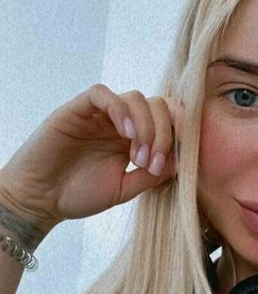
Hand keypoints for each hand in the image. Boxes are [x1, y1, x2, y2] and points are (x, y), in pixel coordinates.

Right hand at [0, 84, 181, 231]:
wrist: (40, 200)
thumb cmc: (78, 195)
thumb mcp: (125, 189)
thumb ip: (153, 175)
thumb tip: (182, 159)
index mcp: (134, 138)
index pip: (167, 119)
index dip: (178, 132)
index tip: (177, 159)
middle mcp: (120, 122)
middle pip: (157, 105)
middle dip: (163, 132)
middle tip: (152, 163)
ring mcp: (100, 114)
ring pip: (135, 98)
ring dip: (145, 126)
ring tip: (136, 157)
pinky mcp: (78, 109)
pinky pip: (103, 93)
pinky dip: (120, 109)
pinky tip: (125, 134)